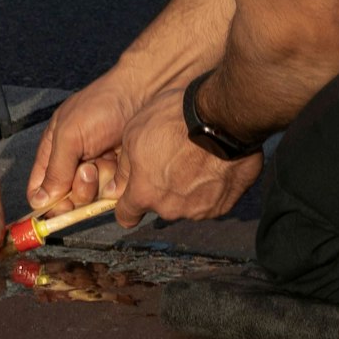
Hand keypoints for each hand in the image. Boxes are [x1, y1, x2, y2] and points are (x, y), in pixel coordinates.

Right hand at [26, 72, 146, 211]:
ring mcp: (97, 169)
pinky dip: (117, 184)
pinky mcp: (119, 175)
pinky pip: (112, 194)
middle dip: (78, 188)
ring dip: (98, 183)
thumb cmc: (102, 106)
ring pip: (91, 198)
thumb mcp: (70, 135)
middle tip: (88, 168)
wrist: (145, 94)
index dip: (46, 202)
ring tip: (107, 160)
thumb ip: (55, 169)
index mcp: (54, 150)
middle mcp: (73, 162)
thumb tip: (40, 201)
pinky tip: (121, 165)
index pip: (40, 188)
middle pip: (67, 198)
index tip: (59, 206)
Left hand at [111, 82, 261, 227]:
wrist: (222, 121)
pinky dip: (209, 188)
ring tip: (194, 160)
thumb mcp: (133, 134)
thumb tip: (116, 188)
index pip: (127, 216)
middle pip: (159, 206)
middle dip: (161, 189)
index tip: (131, 197)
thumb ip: (124, 168)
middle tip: (170, 161)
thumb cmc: (174, 123)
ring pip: (185, 204)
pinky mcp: (222, 206)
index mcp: (145, 193)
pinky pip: (209, 201)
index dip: (127, 207)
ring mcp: (199, 210)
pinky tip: (212, 165)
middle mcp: (171, 208)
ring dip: (186, 188)